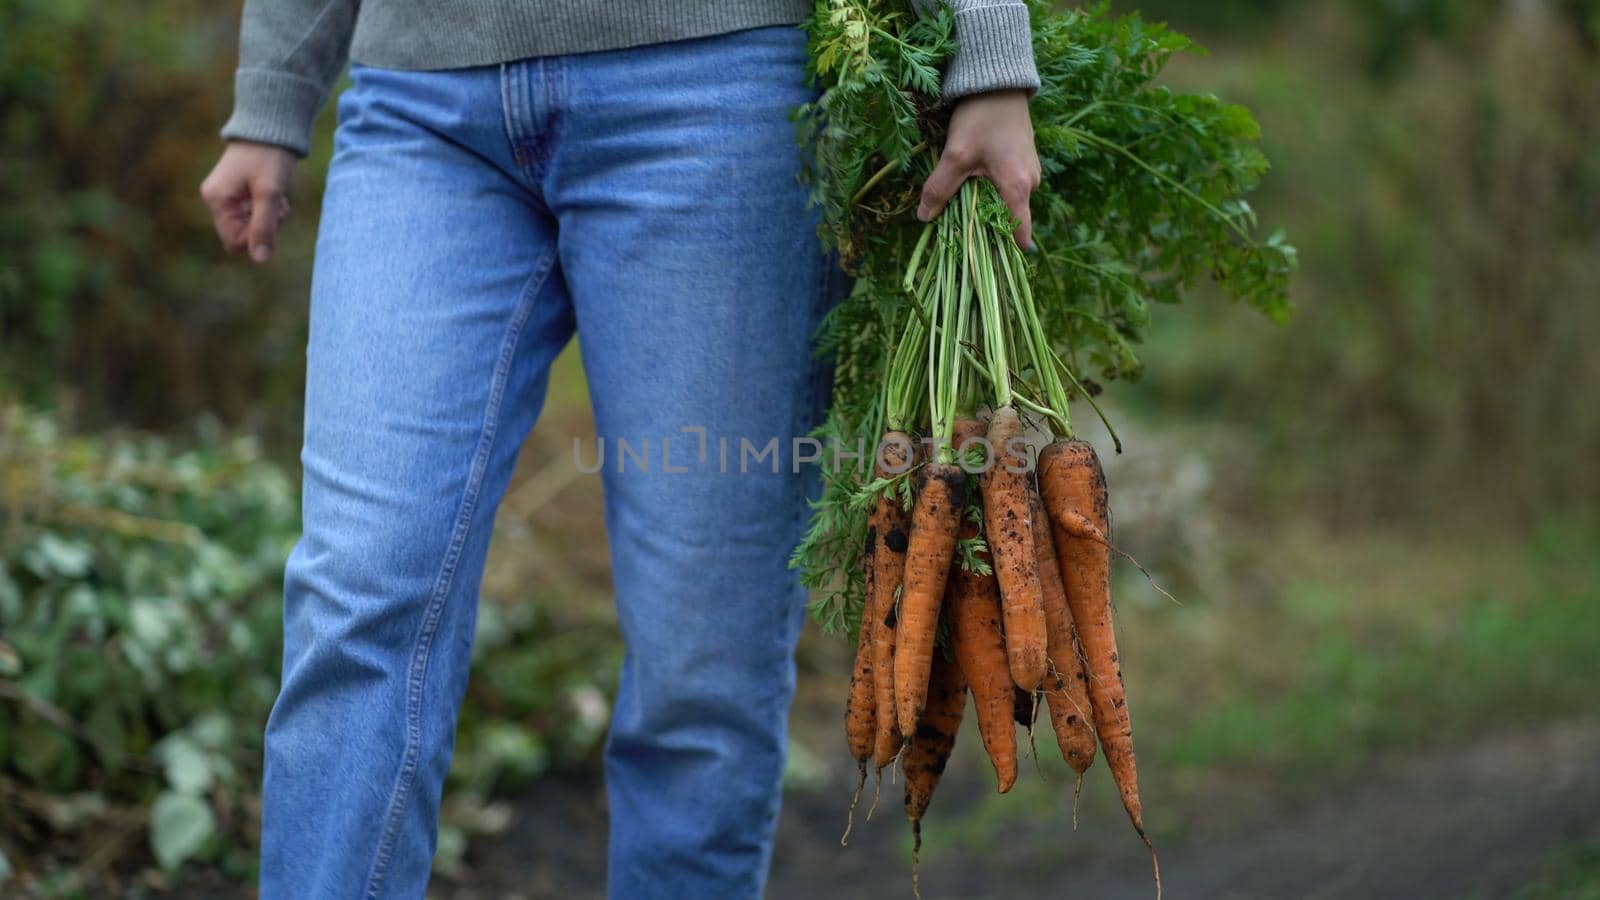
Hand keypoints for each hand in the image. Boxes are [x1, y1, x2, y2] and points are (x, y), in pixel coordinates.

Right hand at [199, 140, 295, 263]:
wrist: (271, 126)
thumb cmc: (269, 158)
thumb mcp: (270, 194)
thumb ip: (264, 227)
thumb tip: (260, 260)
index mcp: (216, 199)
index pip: (234, 243)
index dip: (257, 238)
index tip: (273, 217)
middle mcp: (215, 199)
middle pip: (242, 235)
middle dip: (264, 226)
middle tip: (277, 205)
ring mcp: (225, 195)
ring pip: (250, 225)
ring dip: (269, 217)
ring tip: (277, 196)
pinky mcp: (237, 191)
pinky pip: (253, 213)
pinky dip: (268, 208)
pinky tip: (274, 192)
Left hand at [917, 89, 1041, 249]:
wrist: (998, 80)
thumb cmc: (981, 117)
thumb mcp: (955, 154)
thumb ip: (939, 188)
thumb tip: (923, 218)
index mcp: (1018, 188)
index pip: (1019, 235)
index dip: (1002, 252)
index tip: (983, 262)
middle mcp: (1030, 184)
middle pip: (1009, 220)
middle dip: (985, 228)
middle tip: (956, 231)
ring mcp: (1028, 171)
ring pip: (1006, 202)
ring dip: (984, 208)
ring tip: (959, 206)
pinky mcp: (1022, 160)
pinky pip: (1007, 187)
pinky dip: (989, 191)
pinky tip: (970, 184)